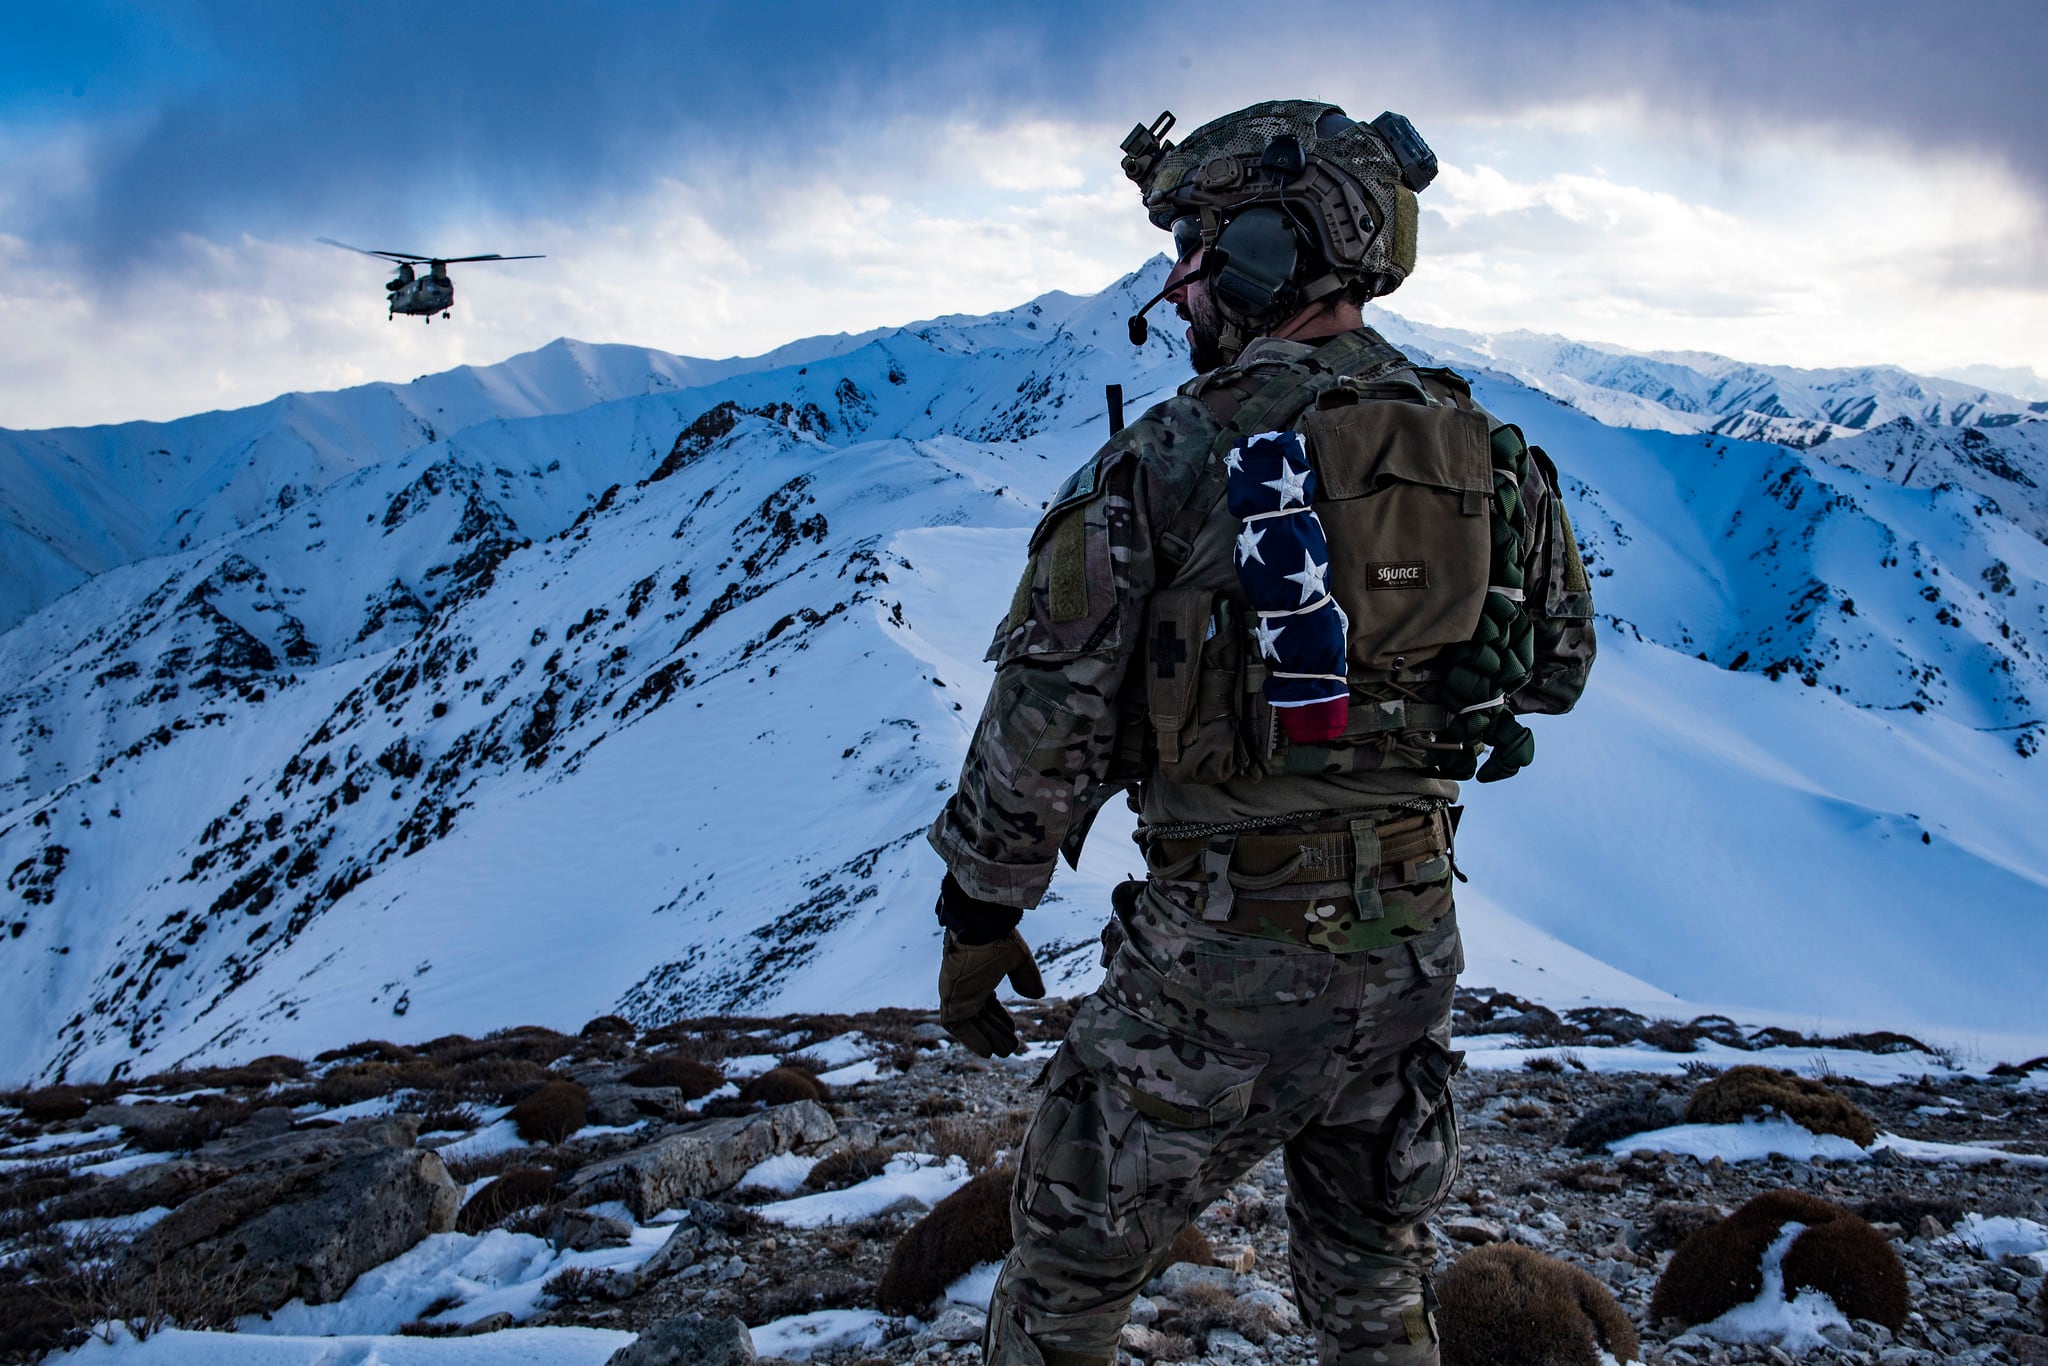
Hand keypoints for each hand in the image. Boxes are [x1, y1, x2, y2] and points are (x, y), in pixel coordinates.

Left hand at [938, 929, 1046, 1057]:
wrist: (979, 929)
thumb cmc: (997, 938)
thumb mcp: (1018, 960)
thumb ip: (1026, 977)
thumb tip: (1037, 995)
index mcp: (978, 973)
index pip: (986, 1000)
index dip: (999, 1016)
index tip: (1012, 1029)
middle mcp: (965, 984)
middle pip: (980, 1014)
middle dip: (995, 1031)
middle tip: (1011, 1046)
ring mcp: (956, 992)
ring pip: (970, 1023)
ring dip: (987, 1038)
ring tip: (1005, 1052)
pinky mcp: (949, 1000)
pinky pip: (956, 1026)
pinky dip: (972, 1039)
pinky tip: (987, 1051)